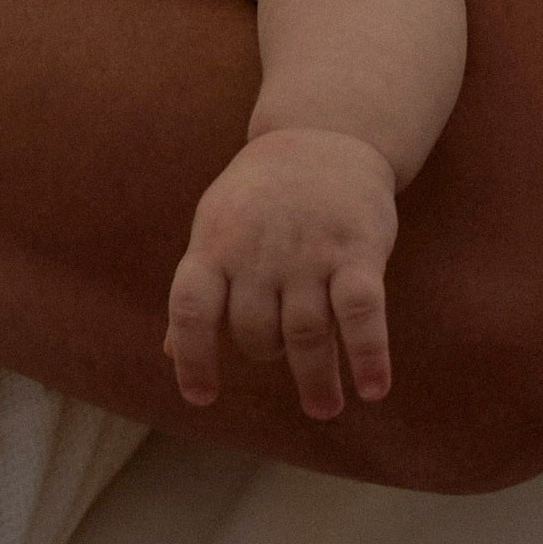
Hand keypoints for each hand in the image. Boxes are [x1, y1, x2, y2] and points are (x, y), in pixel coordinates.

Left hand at [166, 127, 397, 420]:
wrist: (324, 134)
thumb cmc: (260, 196)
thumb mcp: (216, 230)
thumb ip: (200, 291)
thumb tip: (170, 353)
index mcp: (215, 244)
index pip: (191, 309)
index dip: (192, 356)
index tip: (201, 397)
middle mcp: (258, 252)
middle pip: (254, 330)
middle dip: (266, 355)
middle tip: (285, 360)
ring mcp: (308, 253)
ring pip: (306, 333)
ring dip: (316, 380)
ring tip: (323, 408)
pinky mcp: (358, 251)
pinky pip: (361, 314)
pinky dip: (368, 356)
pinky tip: (372, 389)